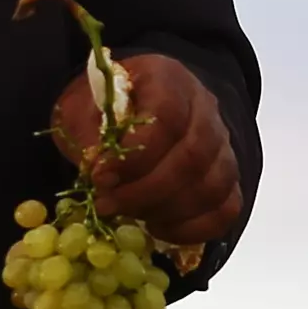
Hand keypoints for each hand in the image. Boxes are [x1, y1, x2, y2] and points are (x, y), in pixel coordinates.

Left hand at [52, 54, 245, 251]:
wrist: (127, 108)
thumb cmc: (100, 109)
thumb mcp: (80, 109)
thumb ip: (87, 133)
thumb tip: (98, 170)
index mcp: (168, 79)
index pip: (167, 118)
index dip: (135, 154)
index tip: (100, 177)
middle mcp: (206, 109)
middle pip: (193, 156)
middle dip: (146, 190)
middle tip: (107, 206)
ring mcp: (222, 144)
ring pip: (213, 185)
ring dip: (167, 210)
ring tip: (127, 217)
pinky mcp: (227, 176)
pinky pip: (226, 207)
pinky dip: (194, 227)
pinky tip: (158, 230)